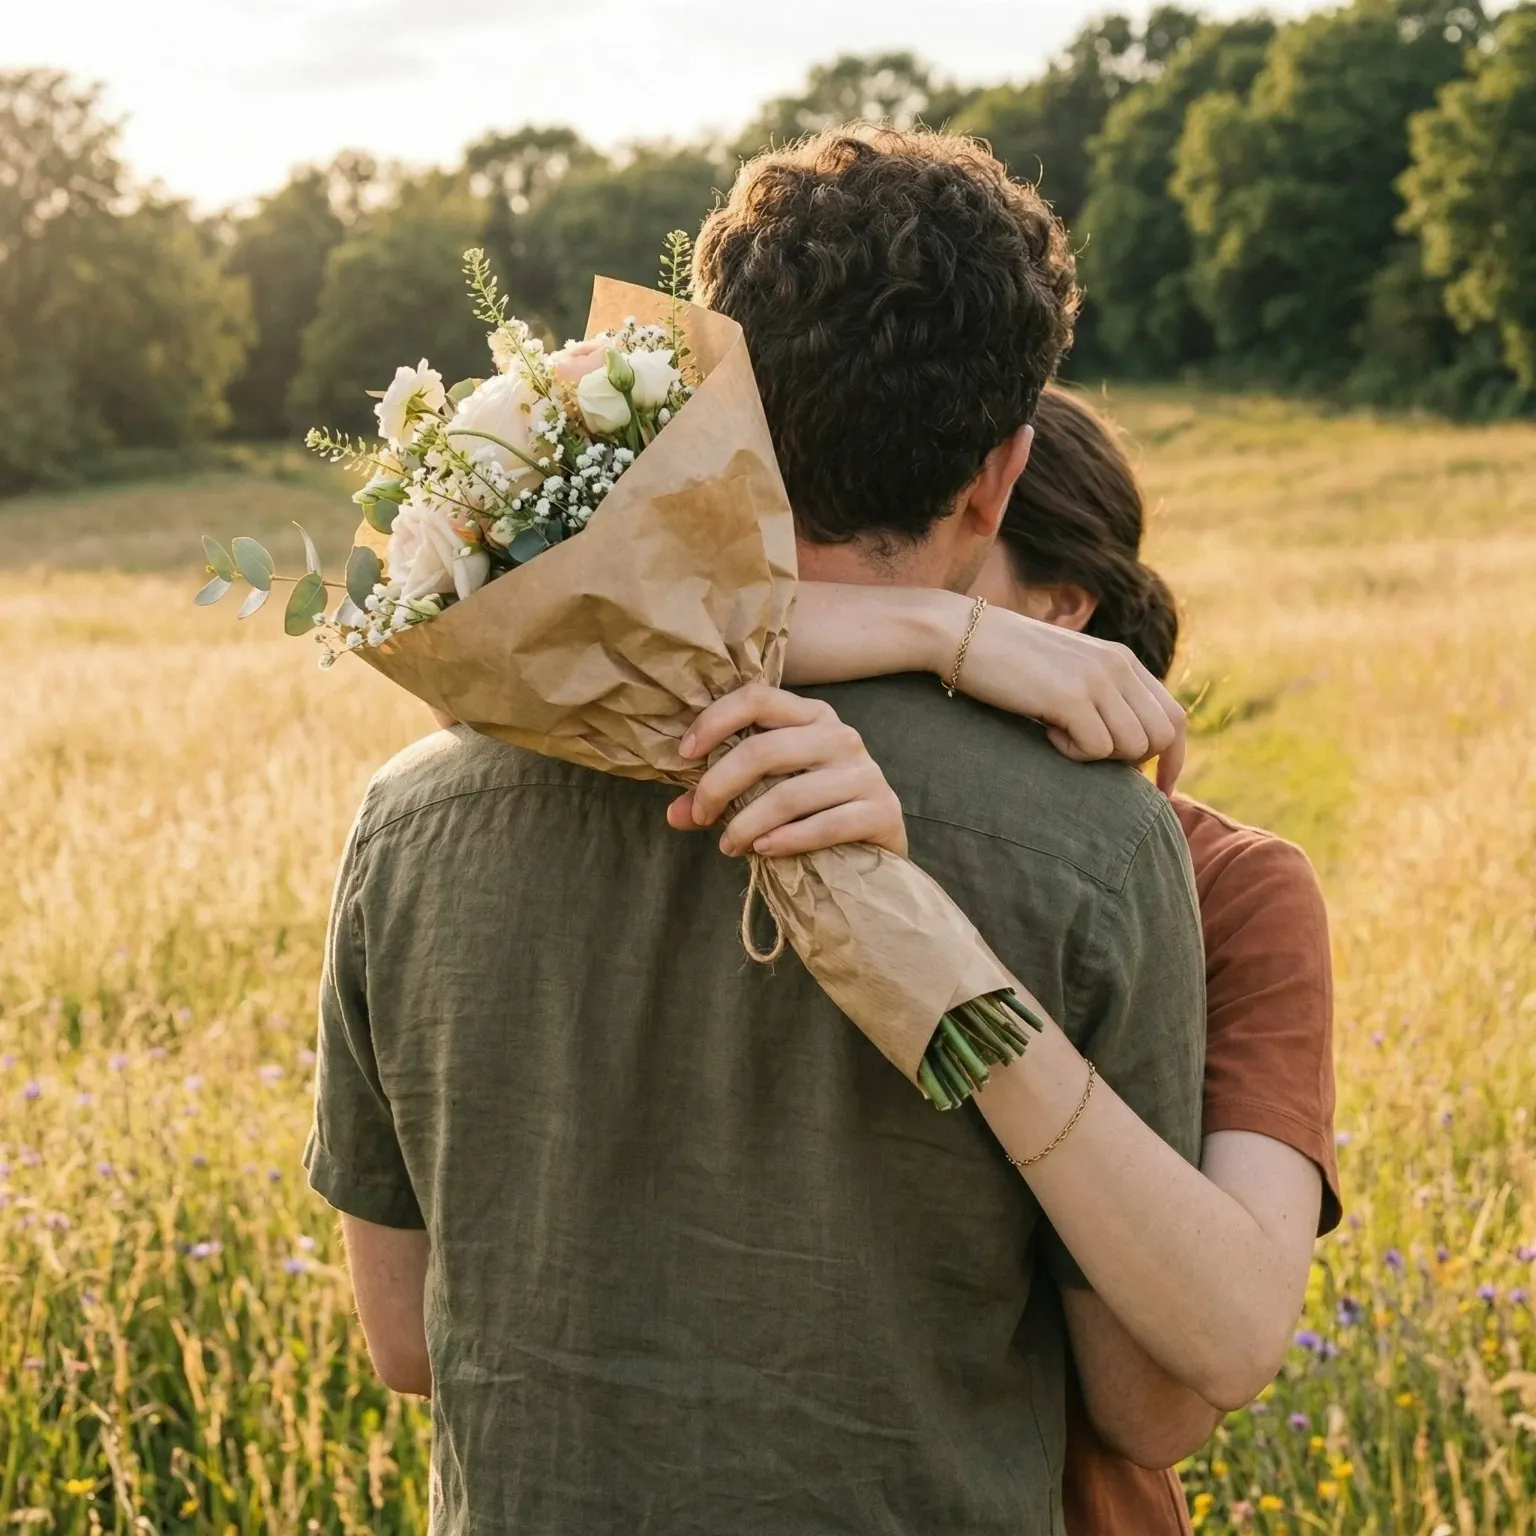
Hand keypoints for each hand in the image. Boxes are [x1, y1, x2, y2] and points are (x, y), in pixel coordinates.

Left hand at [667, 684, 907, 858]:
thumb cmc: (814, 810)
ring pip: (789, 794)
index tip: (685, 755)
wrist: (877, 848)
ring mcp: (865, 773)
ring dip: (747, 824)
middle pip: (764, 750)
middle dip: (720, 786)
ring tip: (728, 845)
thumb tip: (675, 813)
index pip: (756, 698)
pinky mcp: (881, 811)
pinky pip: (824, 826)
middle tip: (701, 816)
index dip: (714, 721)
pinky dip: (786, 841)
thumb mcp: (768, 791)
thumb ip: (722, 796)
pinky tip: (763, 851)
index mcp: (811, 716)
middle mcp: (840, 735)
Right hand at [959, 607, 1186, 792]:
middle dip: (1132, 761)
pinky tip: (1046, 732)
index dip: (1173, 759)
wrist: (961, 634)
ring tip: (1061, 735)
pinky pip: (1096, 749)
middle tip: (1088, 751)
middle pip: (1161, 737)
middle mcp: (1118, 666)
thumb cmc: (1007, 659)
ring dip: (1098, 755)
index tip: (1161, 790)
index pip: (1174, 717)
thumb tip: (1127, 747)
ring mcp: (1096, 680)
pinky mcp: (1069, 697)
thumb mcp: (1067, 670)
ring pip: (1132, 747)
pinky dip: (1073, 753)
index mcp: (1122, 660)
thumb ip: (1101, 695)